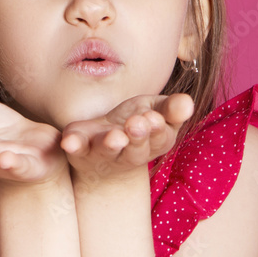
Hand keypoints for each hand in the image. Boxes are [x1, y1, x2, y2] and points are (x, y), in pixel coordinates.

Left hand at [60, 93, 194, 185]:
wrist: (106, 146)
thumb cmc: (137, 123)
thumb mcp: (158, 111)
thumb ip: (172, 108)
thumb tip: (187, 103)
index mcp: (153, 142)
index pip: (160, 138)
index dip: (157, 129)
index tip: (154, 118)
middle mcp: (129, 153)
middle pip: (136, 149)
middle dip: (137, 137)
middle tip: (136, 124)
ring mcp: (103, 153)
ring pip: (108, 150)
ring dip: (111, 144)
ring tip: (114, 136)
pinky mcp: (80, 150)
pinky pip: (76, 148)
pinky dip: (73, 145)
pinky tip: (69, 141)